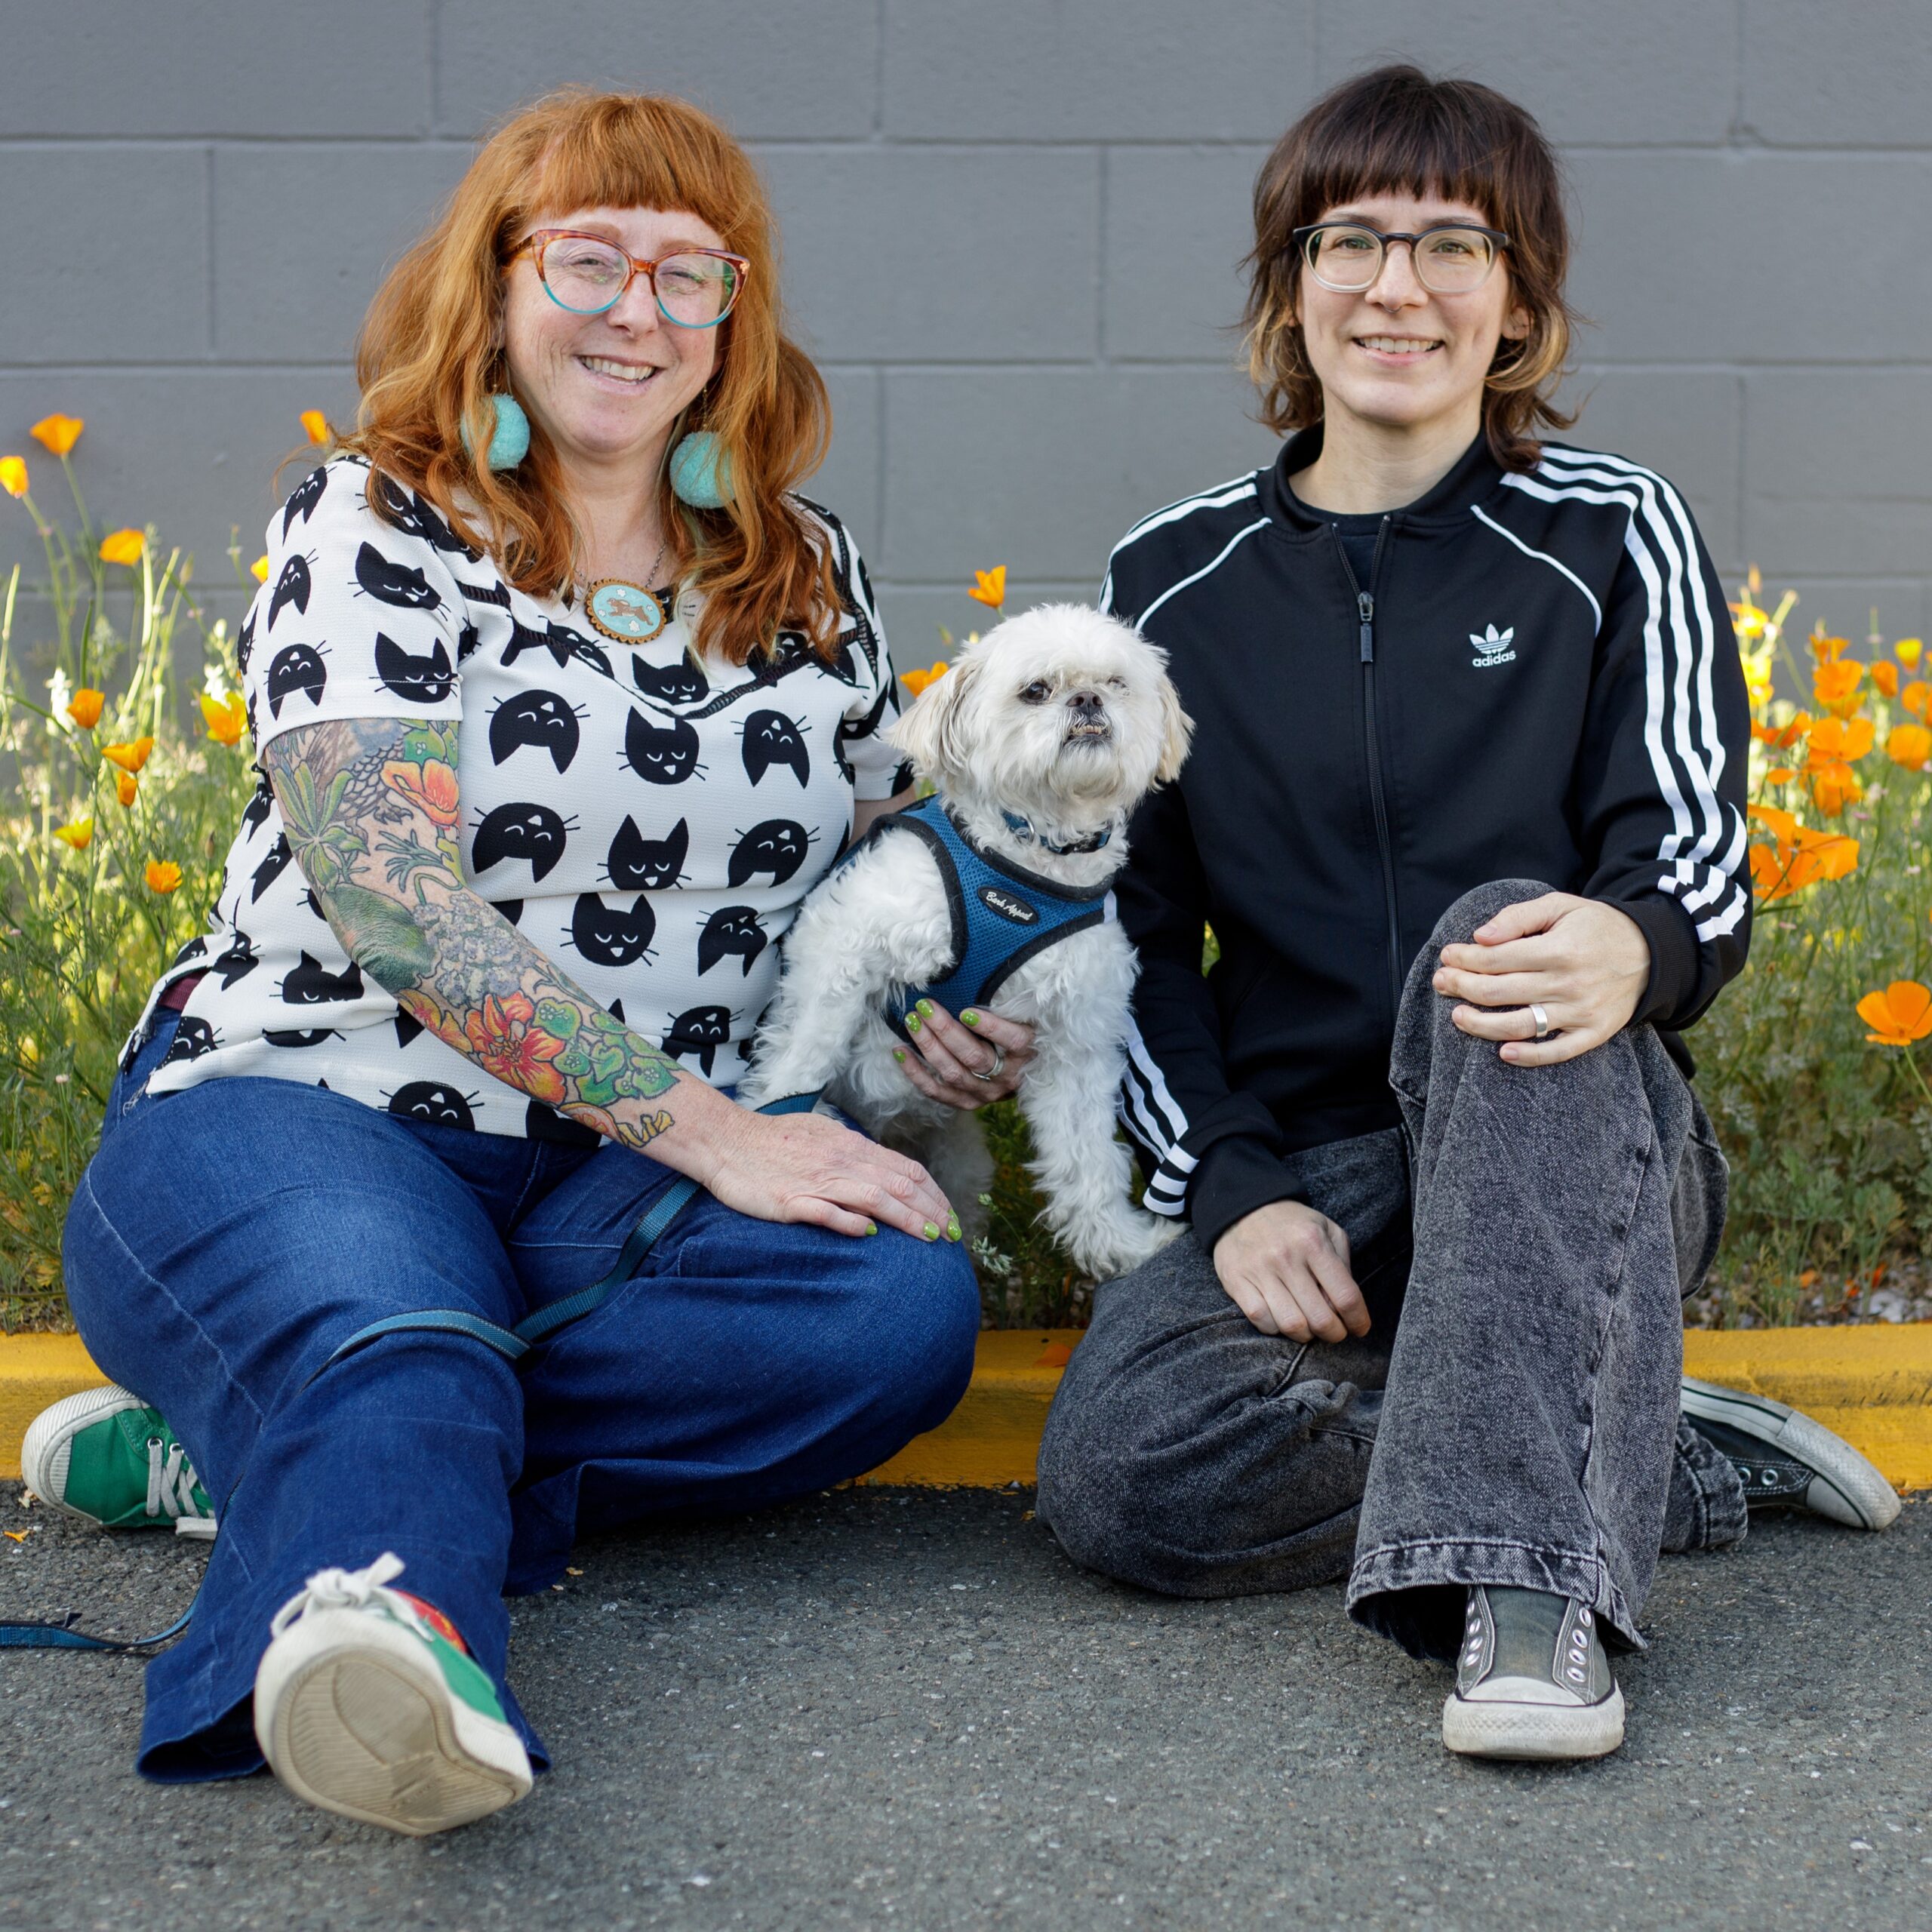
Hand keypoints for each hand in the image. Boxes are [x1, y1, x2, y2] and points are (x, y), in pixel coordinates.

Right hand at [677, 1093, 958, 1243]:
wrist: (725, 1141)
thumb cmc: (772, 1141)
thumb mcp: (822, 1137)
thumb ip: (853, 1156)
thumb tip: (884, 1173)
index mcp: (851, 1146)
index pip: (907, 1170)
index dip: (934, 1195)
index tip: (951, 1216)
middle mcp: (841, 1161)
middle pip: (899, 1185)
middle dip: (932, 1211)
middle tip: (954, 1235)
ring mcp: (817, 1181)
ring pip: (874, 1198)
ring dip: (908, 1220)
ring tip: (931, 1238)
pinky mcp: (791, 1202)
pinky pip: (827, 1211)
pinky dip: (851, 1222)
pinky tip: (870, 1234)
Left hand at [894, 999, 1034, 1110]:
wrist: (1020, 1073)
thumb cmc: (1015, 1034)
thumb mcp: (1020, 1018)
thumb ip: (1006, 1006)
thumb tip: (979, 977)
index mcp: (1026, 1053)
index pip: (1013, 1041)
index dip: (991, 1028)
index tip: (967, 1011)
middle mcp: (1007, 1078)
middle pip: (975, 1057)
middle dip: (946, 1030)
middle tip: (925, 1006)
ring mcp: (985, 1093)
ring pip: (953, 1073)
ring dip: (929, 1047)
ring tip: (912, 1022)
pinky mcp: (966, 1102)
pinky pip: (936, 1091)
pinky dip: (915, 1072)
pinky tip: (900, 1051)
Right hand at [1212, 1198, 1368, 1341]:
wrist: (1243, 1208)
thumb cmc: (1292, 1224)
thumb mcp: (1327, 1229)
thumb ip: (1342, 1264)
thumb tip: (1346, 1305)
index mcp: (1312, 1242)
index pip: (1345, 1296)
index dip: (1358, 1320)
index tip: (1360, 1328)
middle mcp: (1286, 1258)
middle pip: (1320, 1318)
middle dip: (1334, 1334)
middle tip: (1335, 1332)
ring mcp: (1259, 1271)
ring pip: (1291, 1325)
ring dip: (1305, 1336)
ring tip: (1309, 1328)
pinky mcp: (1236, 1281)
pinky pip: (1261, 1321)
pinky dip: (1275, 1328)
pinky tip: (1281, 1318)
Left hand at [1431, 893, 1650, 1066]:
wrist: (1651, 953)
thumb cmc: (1596, 927)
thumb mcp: (1561, 906)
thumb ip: (1518, 917)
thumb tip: (1480, 937)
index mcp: (1559, 949)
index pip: (1497, 958)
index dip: (1465, 958)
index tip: (1447, 956)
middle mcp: (1569, 983)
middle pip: (1500, 992)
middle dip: (1462, 987)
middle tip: (1441, 982)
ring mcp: (1581, 1012)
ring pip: (1519, 1025)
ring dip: (1480, 1025)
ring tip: (1457, 1016)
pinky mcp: (1593, 1033)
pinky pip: (1557, 1051)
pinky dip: (1529, 1056)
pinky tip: (1502, 1052)